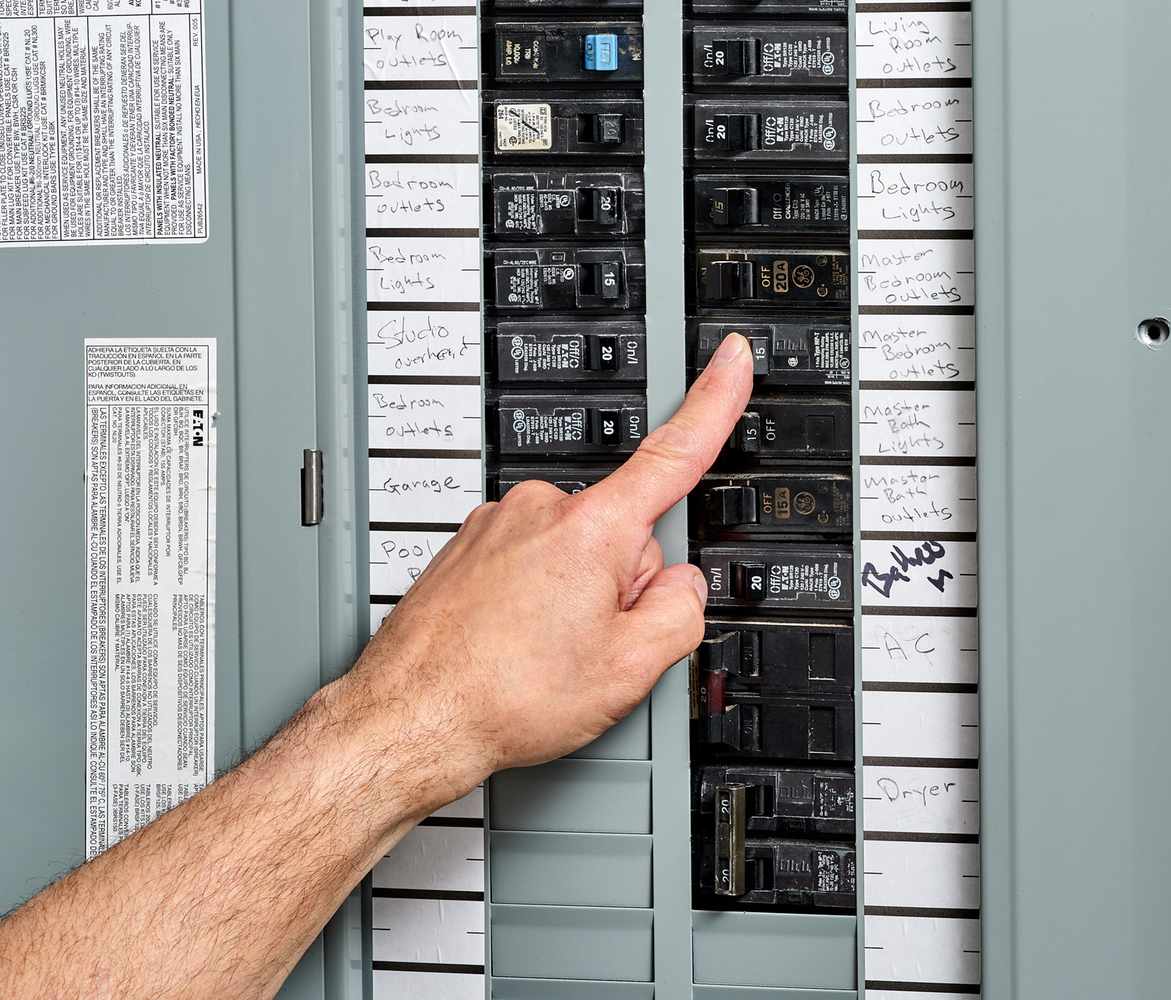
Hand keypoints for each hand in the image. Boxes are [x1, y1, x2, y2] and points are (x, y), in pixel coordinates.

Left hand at [344, 333, 752, 814]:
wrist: (410, 719)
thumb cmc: (502, 695)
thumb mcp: (629, 669)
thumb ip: (682, 613)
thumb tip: (680, 587)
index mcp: (592, 529)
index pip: (676, 451)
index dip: (715, 399)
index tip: (732, 357)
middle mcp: (541, 509)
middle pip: (625, 535)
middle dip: (620, 588)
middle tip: (587, 646)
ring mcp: (498, 525)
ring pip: (576, 553)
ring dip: (572, 599)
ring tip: (541, 654)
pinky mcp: (469, 546)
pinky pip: (531, 563)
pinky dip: (533, 600)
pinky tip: (516, 646)